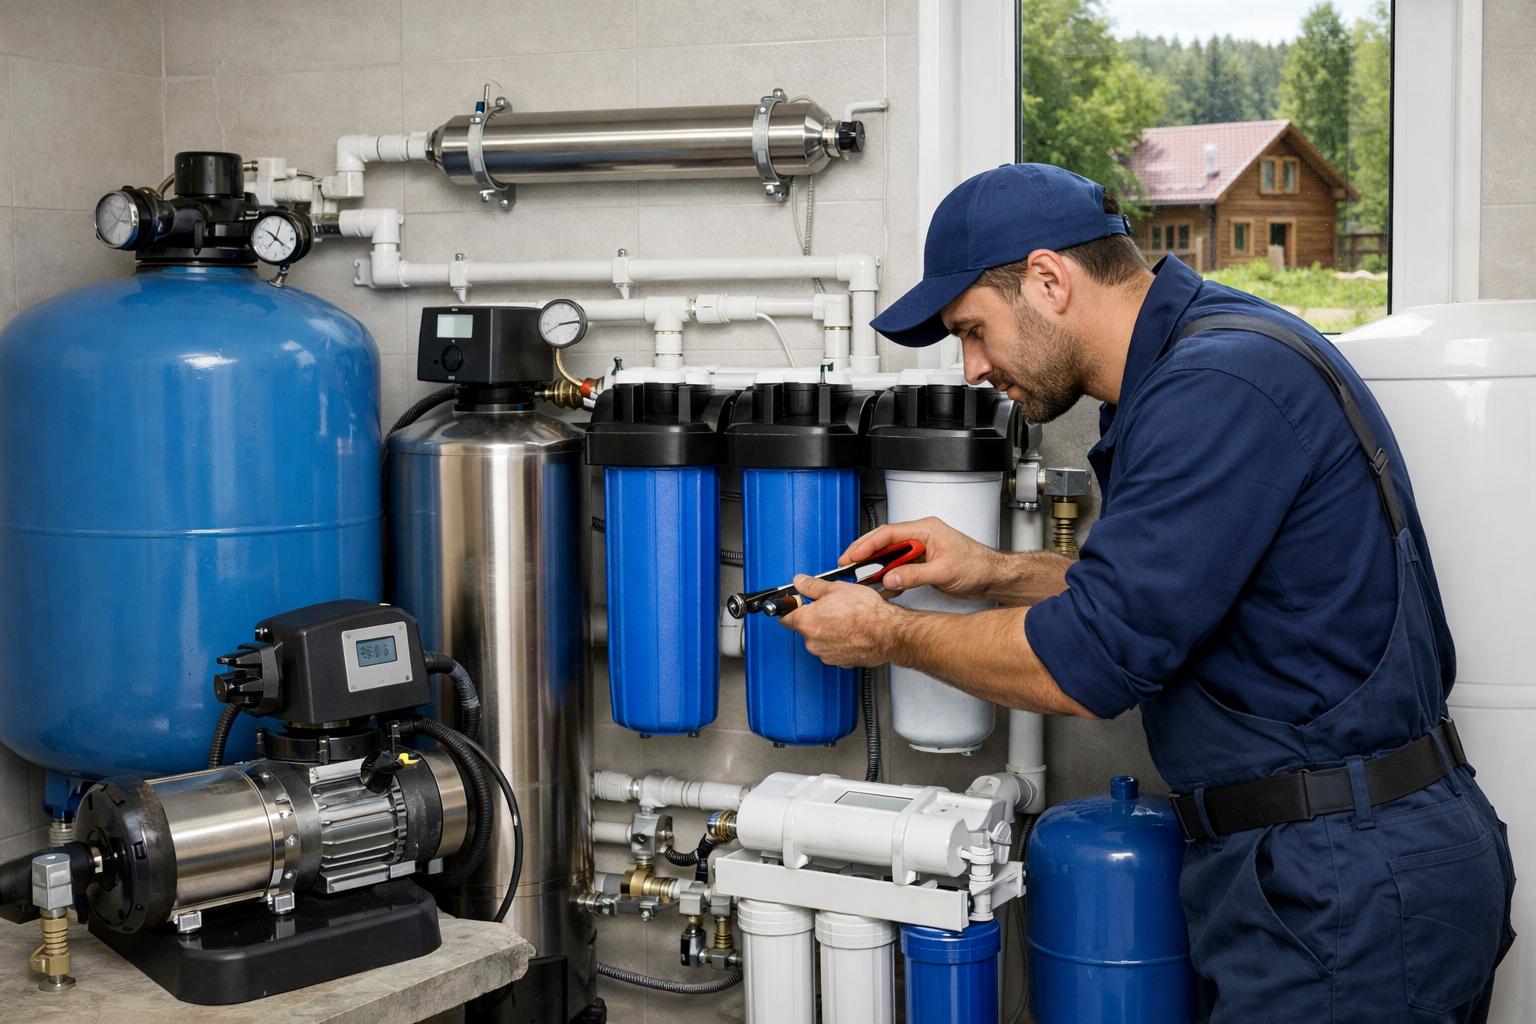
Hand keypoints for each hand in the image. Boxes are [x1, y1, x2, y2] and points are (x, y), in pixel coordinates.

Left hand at [778, 574, 903, 667]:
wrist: (887, 632)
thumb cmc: (866, 612)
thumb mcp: (836, 588)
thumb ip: (812, 586)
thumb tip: (800, 581)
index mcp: (806, 622)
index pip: (784, 617)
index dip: (791, 608)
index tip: (795, 603)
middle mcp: (812, 642)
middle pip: (804, 629)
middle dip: (814, 619)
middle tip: (830, 607)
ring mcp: (826, 655)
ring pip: (820, 640)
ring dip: (828, 631)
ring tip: (845, 619)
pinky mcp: (840, 662)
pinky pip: (834, 650)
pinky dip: (840, 642)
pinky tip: (852, 632)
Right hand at [841, 516, 1000, 599]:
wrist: (993, 577)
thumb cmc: (977, 565)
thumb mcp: (944, 571)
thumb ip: (915, 575)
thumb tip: (890, 578)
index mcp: (925, 529)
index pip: (889, 534)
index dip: (867, 544)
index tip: (853, 555)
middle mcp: (921, 537)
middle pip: (884, 543)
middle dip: (864, 554)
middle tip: (847, 565)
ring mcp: (921, 550)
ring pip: (890, 556)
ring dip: (875, 567)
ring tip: (859, 578)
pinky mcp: (922, 564)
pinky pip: (898, 568)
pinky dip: (888, 576)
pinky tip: (881, 586)